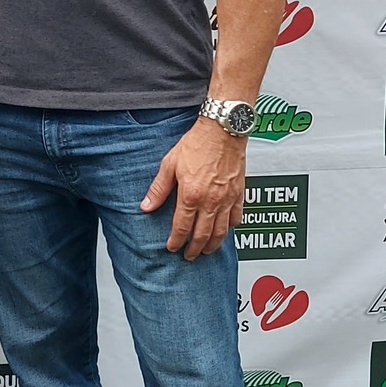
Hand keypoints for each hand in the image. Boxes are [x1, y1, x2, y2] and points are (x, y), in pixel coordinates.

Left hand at [140, 117, 245, 259]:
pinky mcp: (239, 194)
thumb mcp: (170, 164)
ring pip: (221, 232)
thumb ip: (159, 189)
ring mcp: (226, 199)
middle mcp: (210, 201)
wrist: (222, 130)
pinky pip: (236, 218)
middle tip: (189, 256)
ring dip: (212, 245)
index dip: (176, 241)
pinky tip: (225, 231)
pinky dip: (230, 228)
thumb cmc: (197, 143)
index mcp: (191, 195)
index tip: (172, 247)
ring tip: (206, 251)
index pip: (182, 227)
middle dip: (194, 249)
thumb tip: (146, 206)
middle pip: (202, 235)